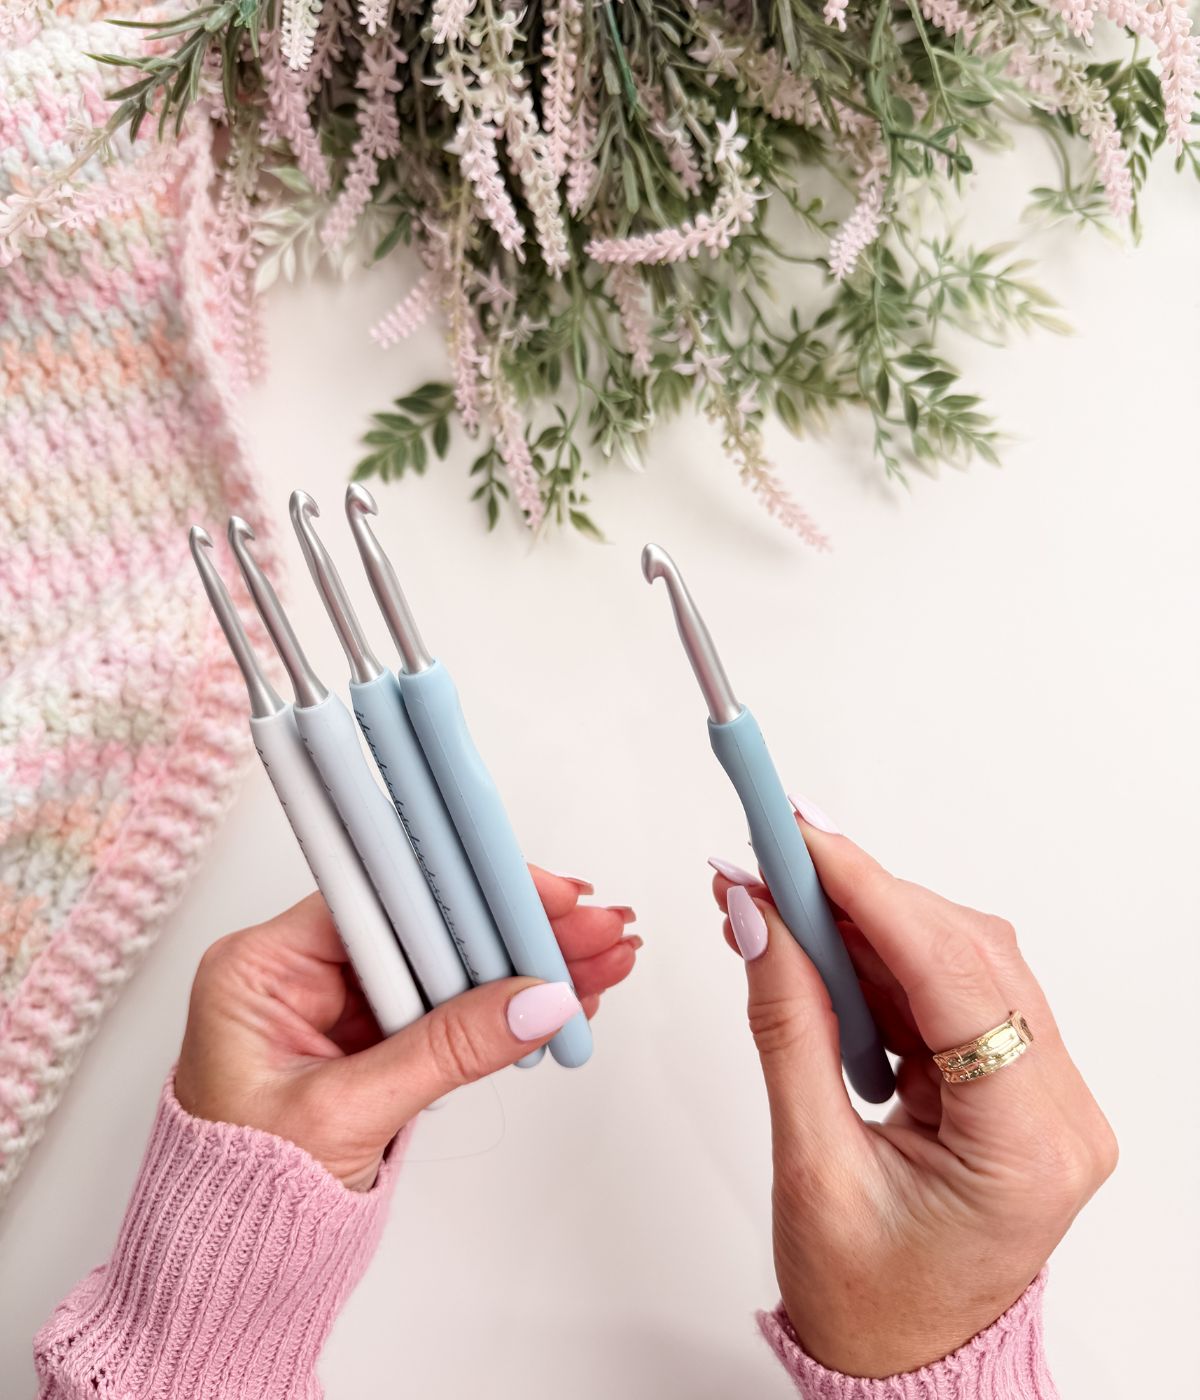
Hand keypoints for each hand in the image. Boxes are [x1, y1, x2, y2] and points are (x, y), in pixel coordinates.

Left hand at [176, 868, 638, 1190]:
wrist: (229, 1277)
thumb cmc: (241, 1197)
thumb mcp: (348, 1114)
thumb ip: (448, 1049)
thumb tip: (538, 999)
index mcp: (263, 968)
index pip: (382, 898)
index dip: (466, 892)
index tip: (541, 897)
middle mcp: (300, 974)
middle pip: (427, 926)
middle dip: (517, 930)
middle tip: (597, 931)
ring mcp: (340, 1009)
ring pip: (450, 966)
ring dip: (528, 965)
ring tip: (604, 963)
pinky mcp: (373, 1042)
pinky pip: (450, 1008)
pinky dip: (508, 1006)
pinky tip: (568, 999)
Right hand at [711, 816, 1116, 1377]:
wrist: (902, 1364)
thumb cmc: (868, 1300)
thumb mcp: (811, 1166)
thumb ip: (787, 1028)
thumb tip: (759, 918)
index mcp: (1029, 1147)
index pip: (957, 977)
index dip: (871, 893)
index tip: (801, 837)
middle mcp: (1058, 1110)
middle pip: (965, 953)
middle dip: (859, 897)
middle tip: (770, 859)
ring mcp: (1041, 1094)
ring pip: (956, 959)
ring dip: (861, 923)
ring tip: (775, 900)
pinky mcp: (1010, 1083)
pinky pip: (944, 991)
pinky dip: (874, 960)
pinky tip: (815, 944)